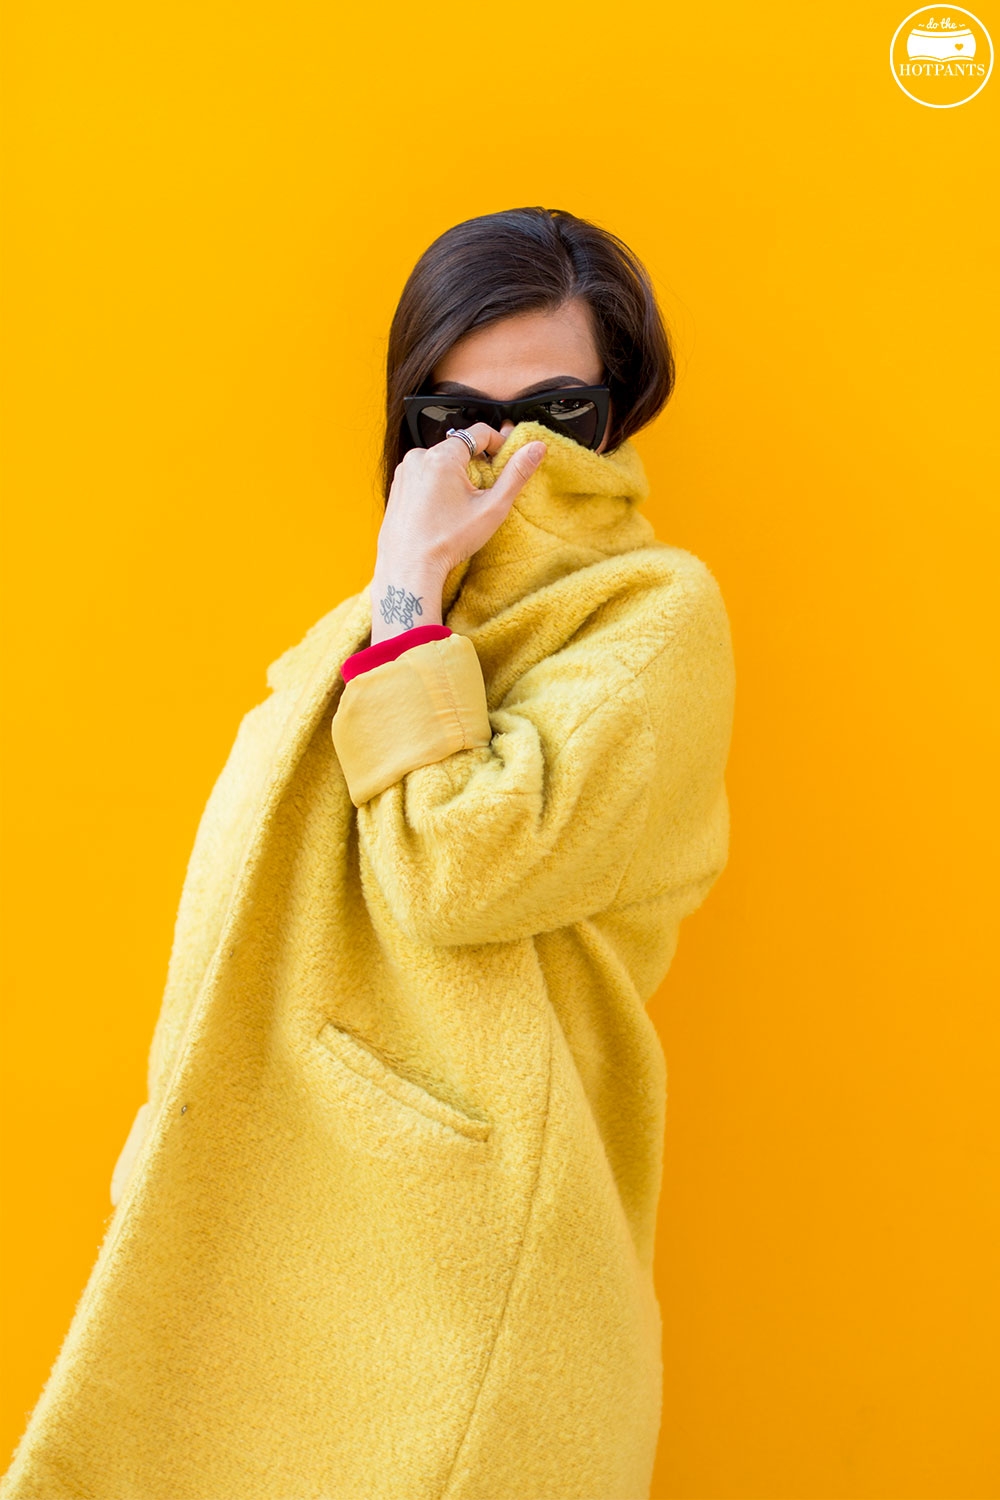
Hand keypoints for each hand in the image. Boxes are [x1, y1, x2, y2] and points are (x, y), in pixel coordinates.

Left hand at [378, 423, 547, 581]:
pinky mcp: (398, 486)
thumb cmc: (445, 542)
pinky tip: (442, 511)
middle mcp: (418, 458)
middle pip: (459, 449)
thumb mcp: (491, 508)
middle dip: (476, 466)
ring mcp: (404, 472)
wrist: (410, 567)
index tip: (505, 461)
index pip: (478, 433)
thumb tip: (536, 449)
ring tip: (460, 508)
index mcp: (441, 457)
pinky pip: (424, 476)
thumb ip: (516, 474)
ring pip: (441, 462)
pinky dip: (438, 486)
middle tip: (483, 494)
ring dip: (456, 476)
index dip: (498, 444)